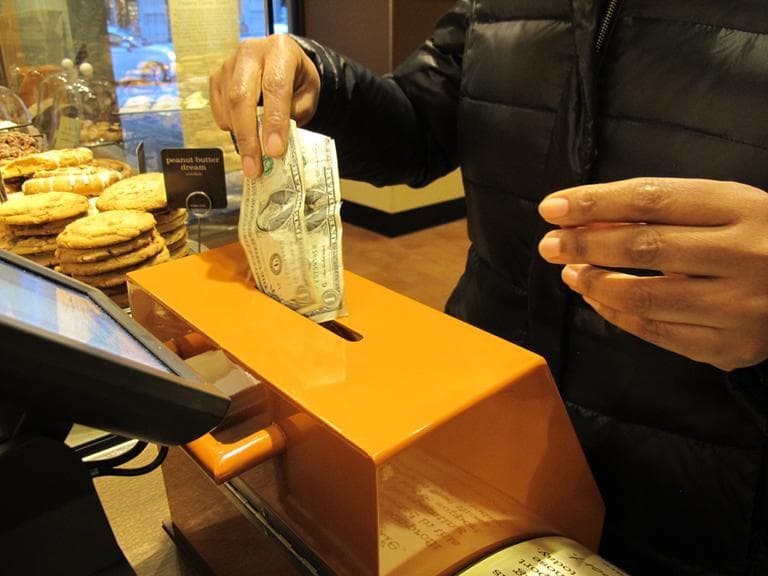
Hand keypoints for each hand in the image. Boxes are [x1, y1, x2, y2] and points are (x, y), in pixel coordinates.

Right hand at [209, 34, 320, 176]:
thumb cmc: (297, 81)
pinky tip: (243, 136)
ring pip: (228, 105)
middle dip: (249, 137)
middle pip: (242, 96)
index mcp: (280, 50)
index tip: (275, 151)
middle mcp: (250, 52)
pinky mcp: (216, 77)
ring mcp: (229, 64)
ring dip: (240, 138)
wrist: (281, 61)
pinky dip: (230, 128)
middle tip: (254, 168)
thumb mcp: (308, 95)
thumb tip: (275, 146)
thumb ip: (295, 115)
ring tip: (252, 161)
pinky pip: (218, 109)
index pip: (275, 87)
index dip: (274, 121)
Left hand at [537, 177, 767, 370]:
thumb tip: (586, 218)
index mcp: (742, 208)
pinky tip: (596, 298)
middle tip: (550, 244)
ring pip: (644, 295)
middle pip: (644, 246)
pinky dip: (616, 314)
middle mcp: (744, 255)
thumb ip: (663, 209)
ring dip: (593, 283)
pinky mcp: (731, 345)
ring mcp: (739, 306)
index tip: (553, 207)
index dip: (594, 203)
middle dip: (584, 245)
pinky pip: (656, 332)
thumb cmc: (757, 237)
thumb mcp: (723, 206)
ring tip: (570, 271)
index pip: (651, 198)